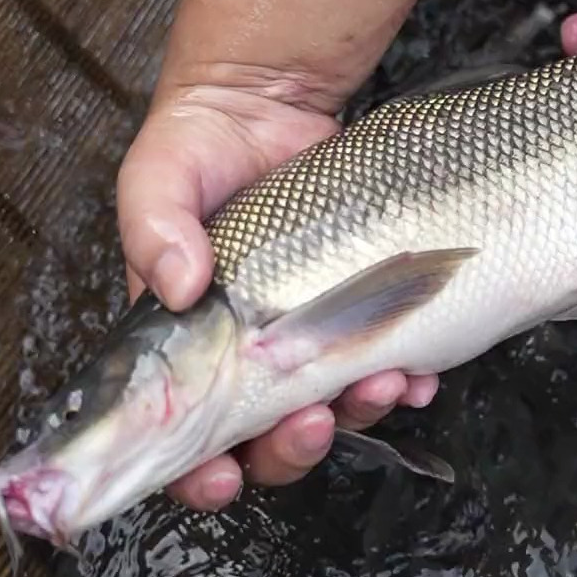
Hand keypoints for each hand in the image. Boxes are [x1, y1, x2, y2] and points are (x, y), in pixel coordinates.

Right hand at [117, 82, 439, 511]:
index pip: (182, 434)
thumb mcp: (158, 177)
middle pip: (266, 437)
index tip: (220, 475)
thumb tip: (178, 285)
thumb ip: (156, 228)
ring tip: (382, 384)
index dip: (197, 470)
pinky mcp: (361, 302)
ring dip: (357, 413)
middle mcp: (250, 349)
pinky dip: (408, 377)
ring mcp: (310, 330)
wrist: (268, 101)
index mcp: (188, 343)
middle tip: (310, 423)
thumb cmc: (199, 145)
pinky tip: (419, 372)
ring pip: (334, 405)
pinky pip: (388, 359)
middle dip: (290, 449)